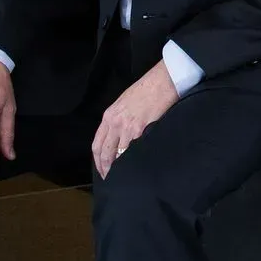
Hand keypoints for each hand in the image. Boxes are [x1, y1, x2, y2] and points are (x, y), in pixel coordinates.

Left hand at [91, 62, 179, 178]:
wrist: (164, 79)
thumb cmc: (148, 88)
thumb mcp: (125, 102)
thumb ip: (119, 119)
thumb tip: (119, 137)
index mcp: (109, 116)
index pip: (97, 145)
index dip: (98, 161)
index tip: (102, 171)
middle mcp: (115, 123)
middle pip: (105, 153)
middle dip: (106, 169)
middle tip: (111, 180)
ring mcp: (128, 128)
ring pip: (118, 155)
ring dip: (120, 168)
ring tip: (124, 177)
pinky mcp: (141, 130)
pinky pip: (133, 151)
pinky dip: (134, 161)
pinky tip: (137, 167)